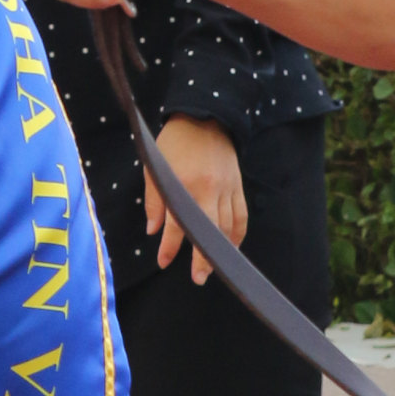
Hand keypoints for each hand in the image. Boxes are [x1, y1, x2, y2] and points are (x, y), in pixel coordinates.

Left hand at [147, 116, 246, 286]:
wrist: (205, 118)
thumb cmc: (174, 142)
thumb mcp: (155, 167)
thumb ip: (155, 200)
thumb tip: (153, 230)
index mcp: (184, 185)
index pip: (177, 224)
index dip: (170, 247)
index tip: (163, 262)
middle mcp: (208, 190)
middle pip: (209, 232)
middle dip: (204, 258)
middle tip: (198, 277)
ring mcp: (227, 189)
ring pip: (228, 227)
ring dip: (221, 250)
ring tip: (213, 267)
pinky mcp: (238, 187)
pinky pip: (241, 217)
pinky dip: (237, 235)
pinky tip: (230, 248)